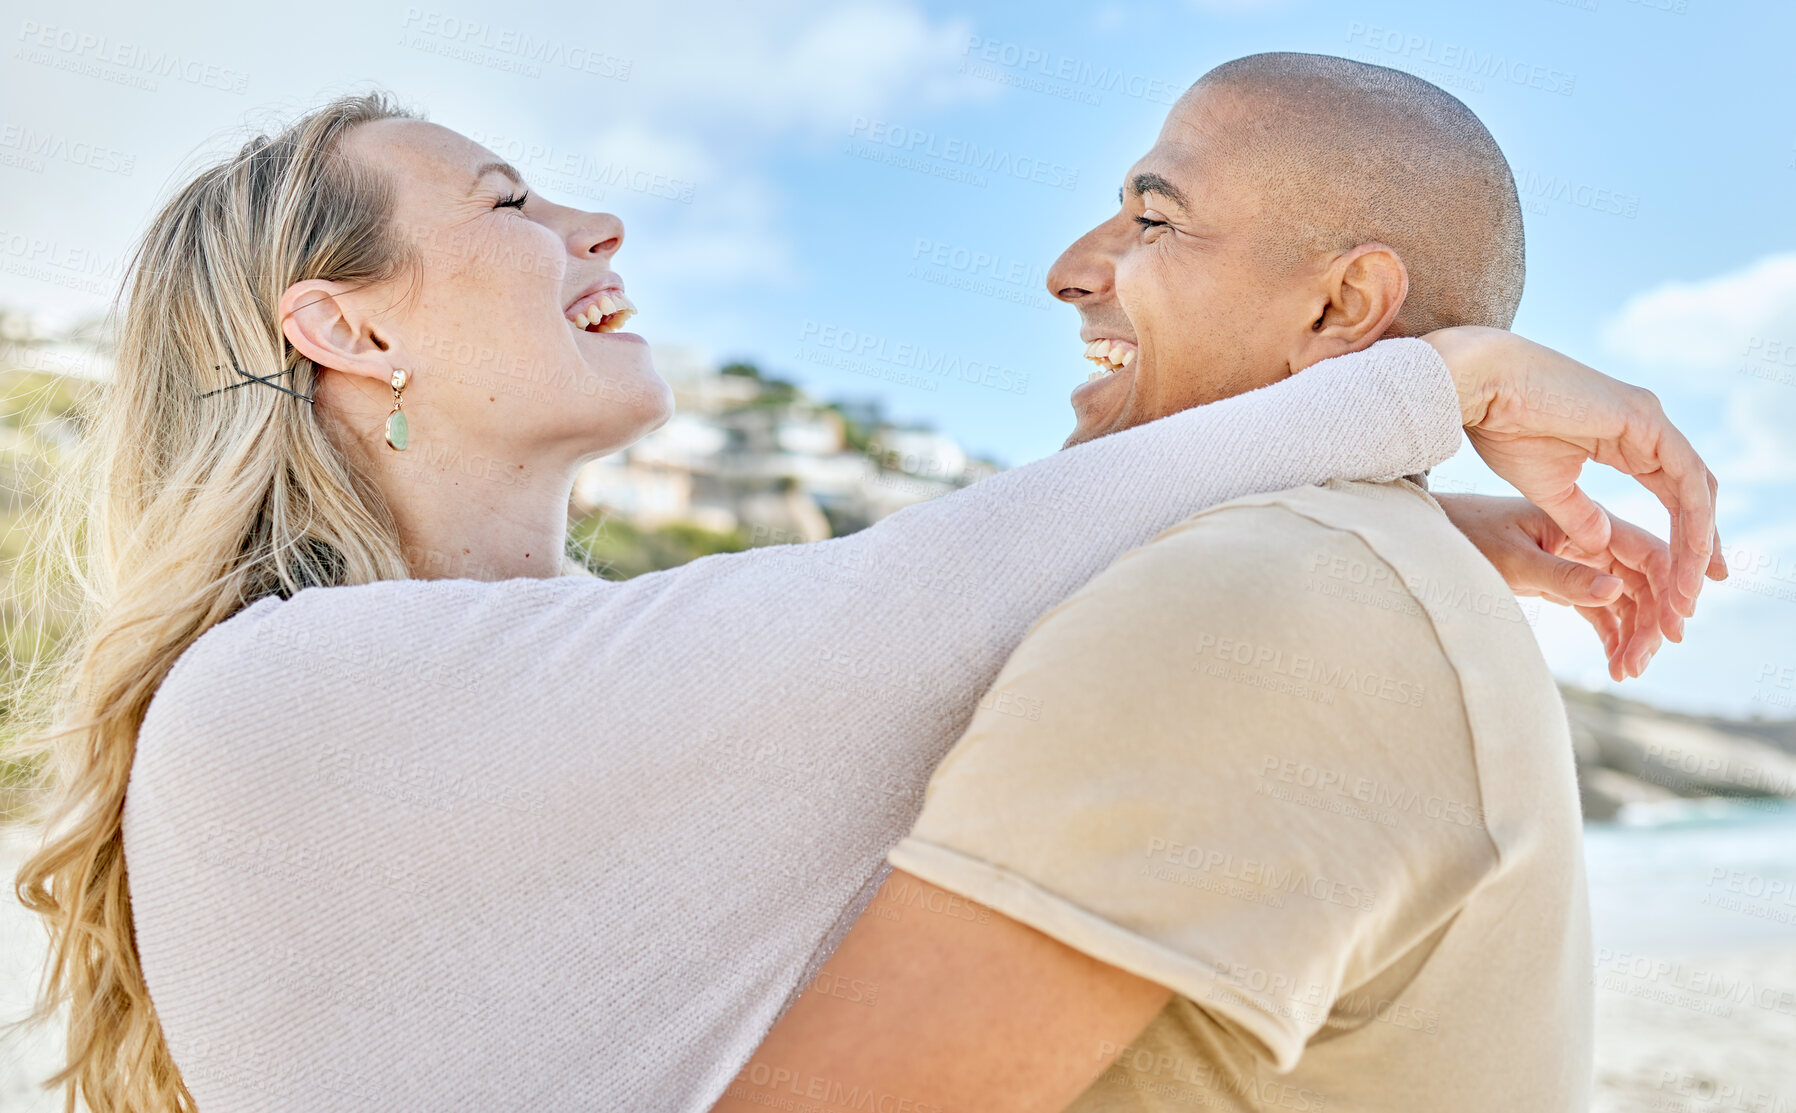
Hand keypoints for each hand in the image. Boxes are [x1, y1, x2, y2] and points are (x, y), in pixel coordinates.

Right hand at [1424, 326, 1719, 631]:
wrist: (1482, 386)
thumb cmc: (1501, 427)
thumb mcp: (1547, 486)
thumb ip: (1578, 514)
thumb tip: (1600, 544)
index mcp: (1625, 437)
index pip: (1672, 493)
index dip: (1682, 538)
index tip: (1683, 583)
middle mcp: (1647, 427)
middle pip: (1692, 495)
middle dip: (1697, 550)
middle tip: (1692, 600)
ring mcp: (1650, 421)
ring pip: (1696, 490)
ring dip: (1697, 545)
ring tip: (1688, 591)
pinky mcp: (1646, 419)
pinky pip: (1687, 478)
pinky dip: (1694, 520)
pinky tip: (1691, 555)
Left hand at [1436, 493, 1726, 680]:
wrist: (1436, 535)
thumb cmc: (1467, 537)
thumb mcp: (1512, 560)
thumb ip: (1562, 575)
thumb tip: (1615, 590)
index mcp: (1587, 523)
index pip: (1650, 554)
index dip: (1673, 591)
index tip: (1675, 632)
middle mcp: (1593, 539)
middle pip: (1644, 583)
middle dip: (1651, 625)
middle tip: (1637, 666)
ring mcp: (1582, 560)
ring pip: (1628, 601)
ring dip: (1634, 636)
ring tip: (1625, 673)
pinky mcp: (1567, 580)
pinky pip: (1604, 610)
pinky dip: (1614, 635)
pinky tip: (1615, 665)